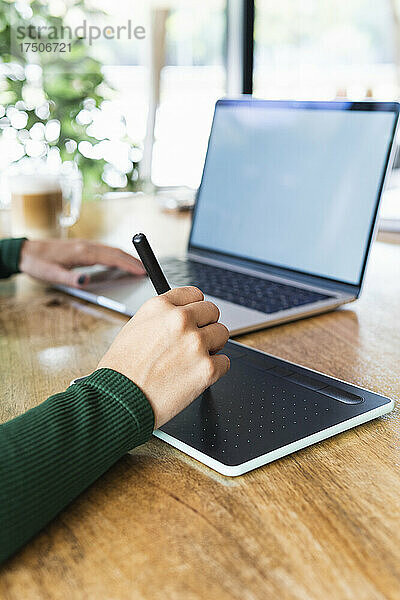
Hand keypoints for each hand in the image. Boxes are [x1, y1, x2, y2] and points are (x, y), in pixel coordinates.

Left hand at [19, 239, 144, 286]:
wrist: (26, 251)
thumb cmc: (38, 263)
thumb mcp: (52, 275)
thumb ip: (70, 279)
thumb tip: (87, 281)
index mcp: (83, 252)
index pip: (112, 257)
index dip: (129, 264)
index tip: (142, 271)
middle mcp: (87, 246)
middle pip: (116, 251)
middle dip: (133, 260)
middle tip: (148, 270)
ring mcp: (85, 245)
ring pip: (112, 250)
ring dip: (127, 257)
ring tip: (138, 267)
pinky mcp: (83, 248)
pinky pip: (105, 251)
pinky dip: (117, 256)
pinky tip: (120, 263)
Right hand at [98, 286, 229, 427]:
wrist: (119, 400)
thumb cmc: (122, 370)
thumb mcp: (135, 327)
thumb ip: (162, 317)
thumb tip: (183, 315)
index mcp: (161, 307)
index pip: (194, 294)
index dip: (195, 308)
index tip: (194, 317)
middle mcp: (180, 320)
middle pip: (212, 311)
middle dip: (206, 325)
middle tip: (195, 341)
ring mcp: (196, 343)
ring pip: (222, 334)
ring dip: (212, 346)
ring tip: (193, 360)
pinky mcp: (207, 368)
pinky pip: (224, 362)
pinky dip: (214, 370)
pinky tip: (195, 375)